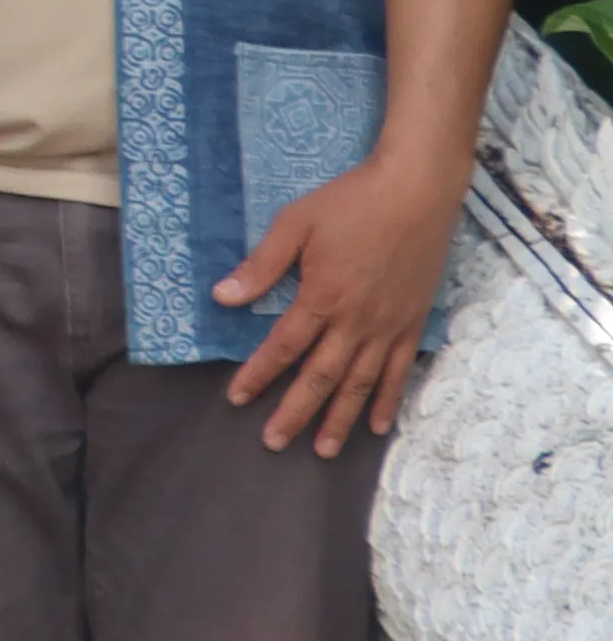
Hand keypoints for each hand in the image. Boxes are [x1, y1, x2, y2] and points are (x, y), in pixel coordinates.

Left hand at [219, 148, 462, 456]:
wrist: (416, 190)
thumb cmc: (351, 202)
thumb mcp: (295, 224)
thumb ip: (262, 265)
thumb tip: (223, 297)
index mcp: (323, 298)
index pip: (283, 347)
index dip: (259, 375)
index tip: (237, 399)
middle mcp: (356, 321)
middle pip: (321, 377)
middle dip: (295, 412)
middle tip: (273, 443)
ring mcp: (388, 326)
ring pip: (360, 384)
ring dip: (340, 419)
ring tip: (323, 450)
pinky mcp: (413, 323)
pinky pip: (399, 372)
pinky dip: (387, 401)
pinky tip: (377, 426)